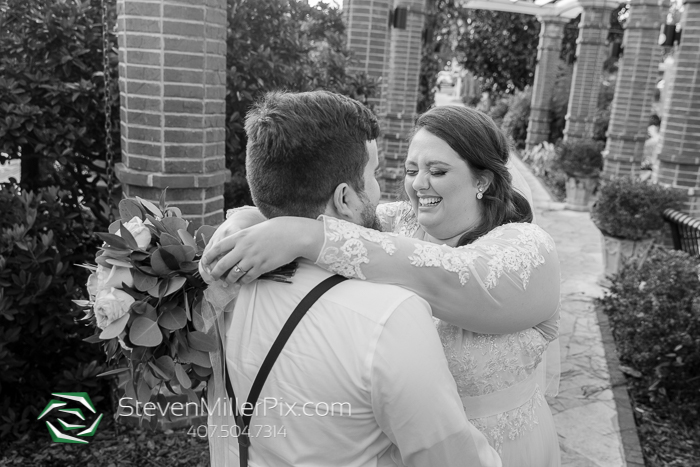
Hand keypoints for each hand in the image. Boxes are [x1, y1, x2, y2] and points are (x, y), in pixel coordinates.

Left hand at [201, 217, 323, 284]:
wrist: (292, 234)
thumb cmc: (274, 230)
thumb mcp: (254, 229)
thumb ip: (242, 237)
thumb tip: (233, 246)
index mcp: (240, 236)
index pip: (218, 247)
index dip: (209, 256)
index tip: (204, 262)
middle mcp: (243, 248)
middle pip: (223, 264)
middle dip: (215, 272)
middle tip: (213, 277)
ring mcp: (252, 258)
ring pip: (234, 274)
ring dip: (229, 280)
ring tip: (228, 282)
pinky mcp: (262, 267)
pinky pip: (247, 278)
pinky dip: (243, 282)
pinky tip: (242, 282)